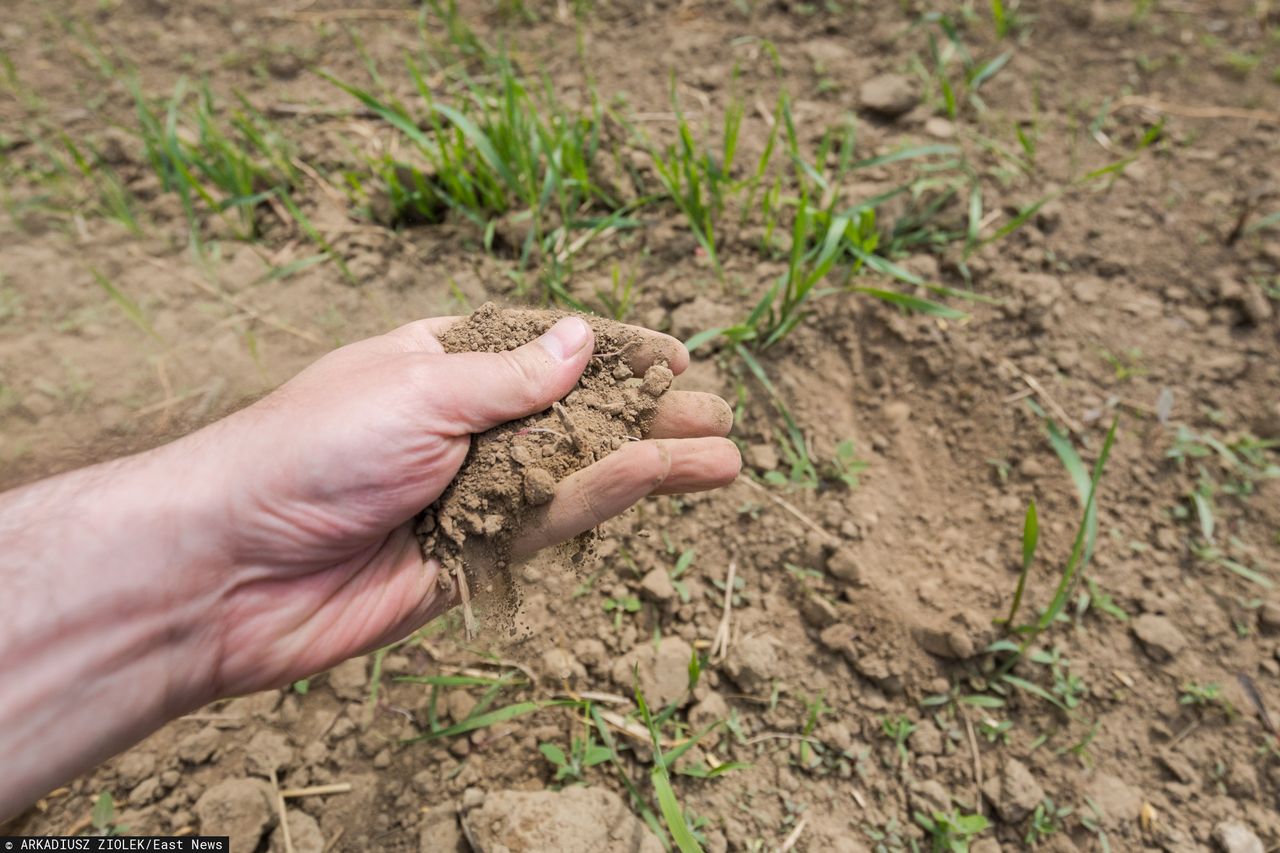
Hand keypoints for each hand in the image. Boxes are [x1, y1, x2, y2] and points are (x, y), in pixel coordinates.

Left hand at [185, 314, 739, 698]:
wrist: (231, 568)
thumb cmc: (309, 453)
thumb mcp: (418, 390)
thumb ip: (511, 378)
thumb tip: (583, 337)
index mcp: (440, 363)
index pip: (545, 349)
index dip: (613, 352)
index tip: (677, 355)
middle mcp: (463, 426)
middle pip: (575, 415)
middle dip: (648, 414)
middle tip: (719, 414)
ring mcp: (471, 493)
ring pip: (578, 472)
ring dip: (651, 463)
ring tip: (725, 458)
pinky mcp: (473, 555)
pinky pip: (551, 521)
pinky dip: (607, 498)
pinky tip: (658, 478)